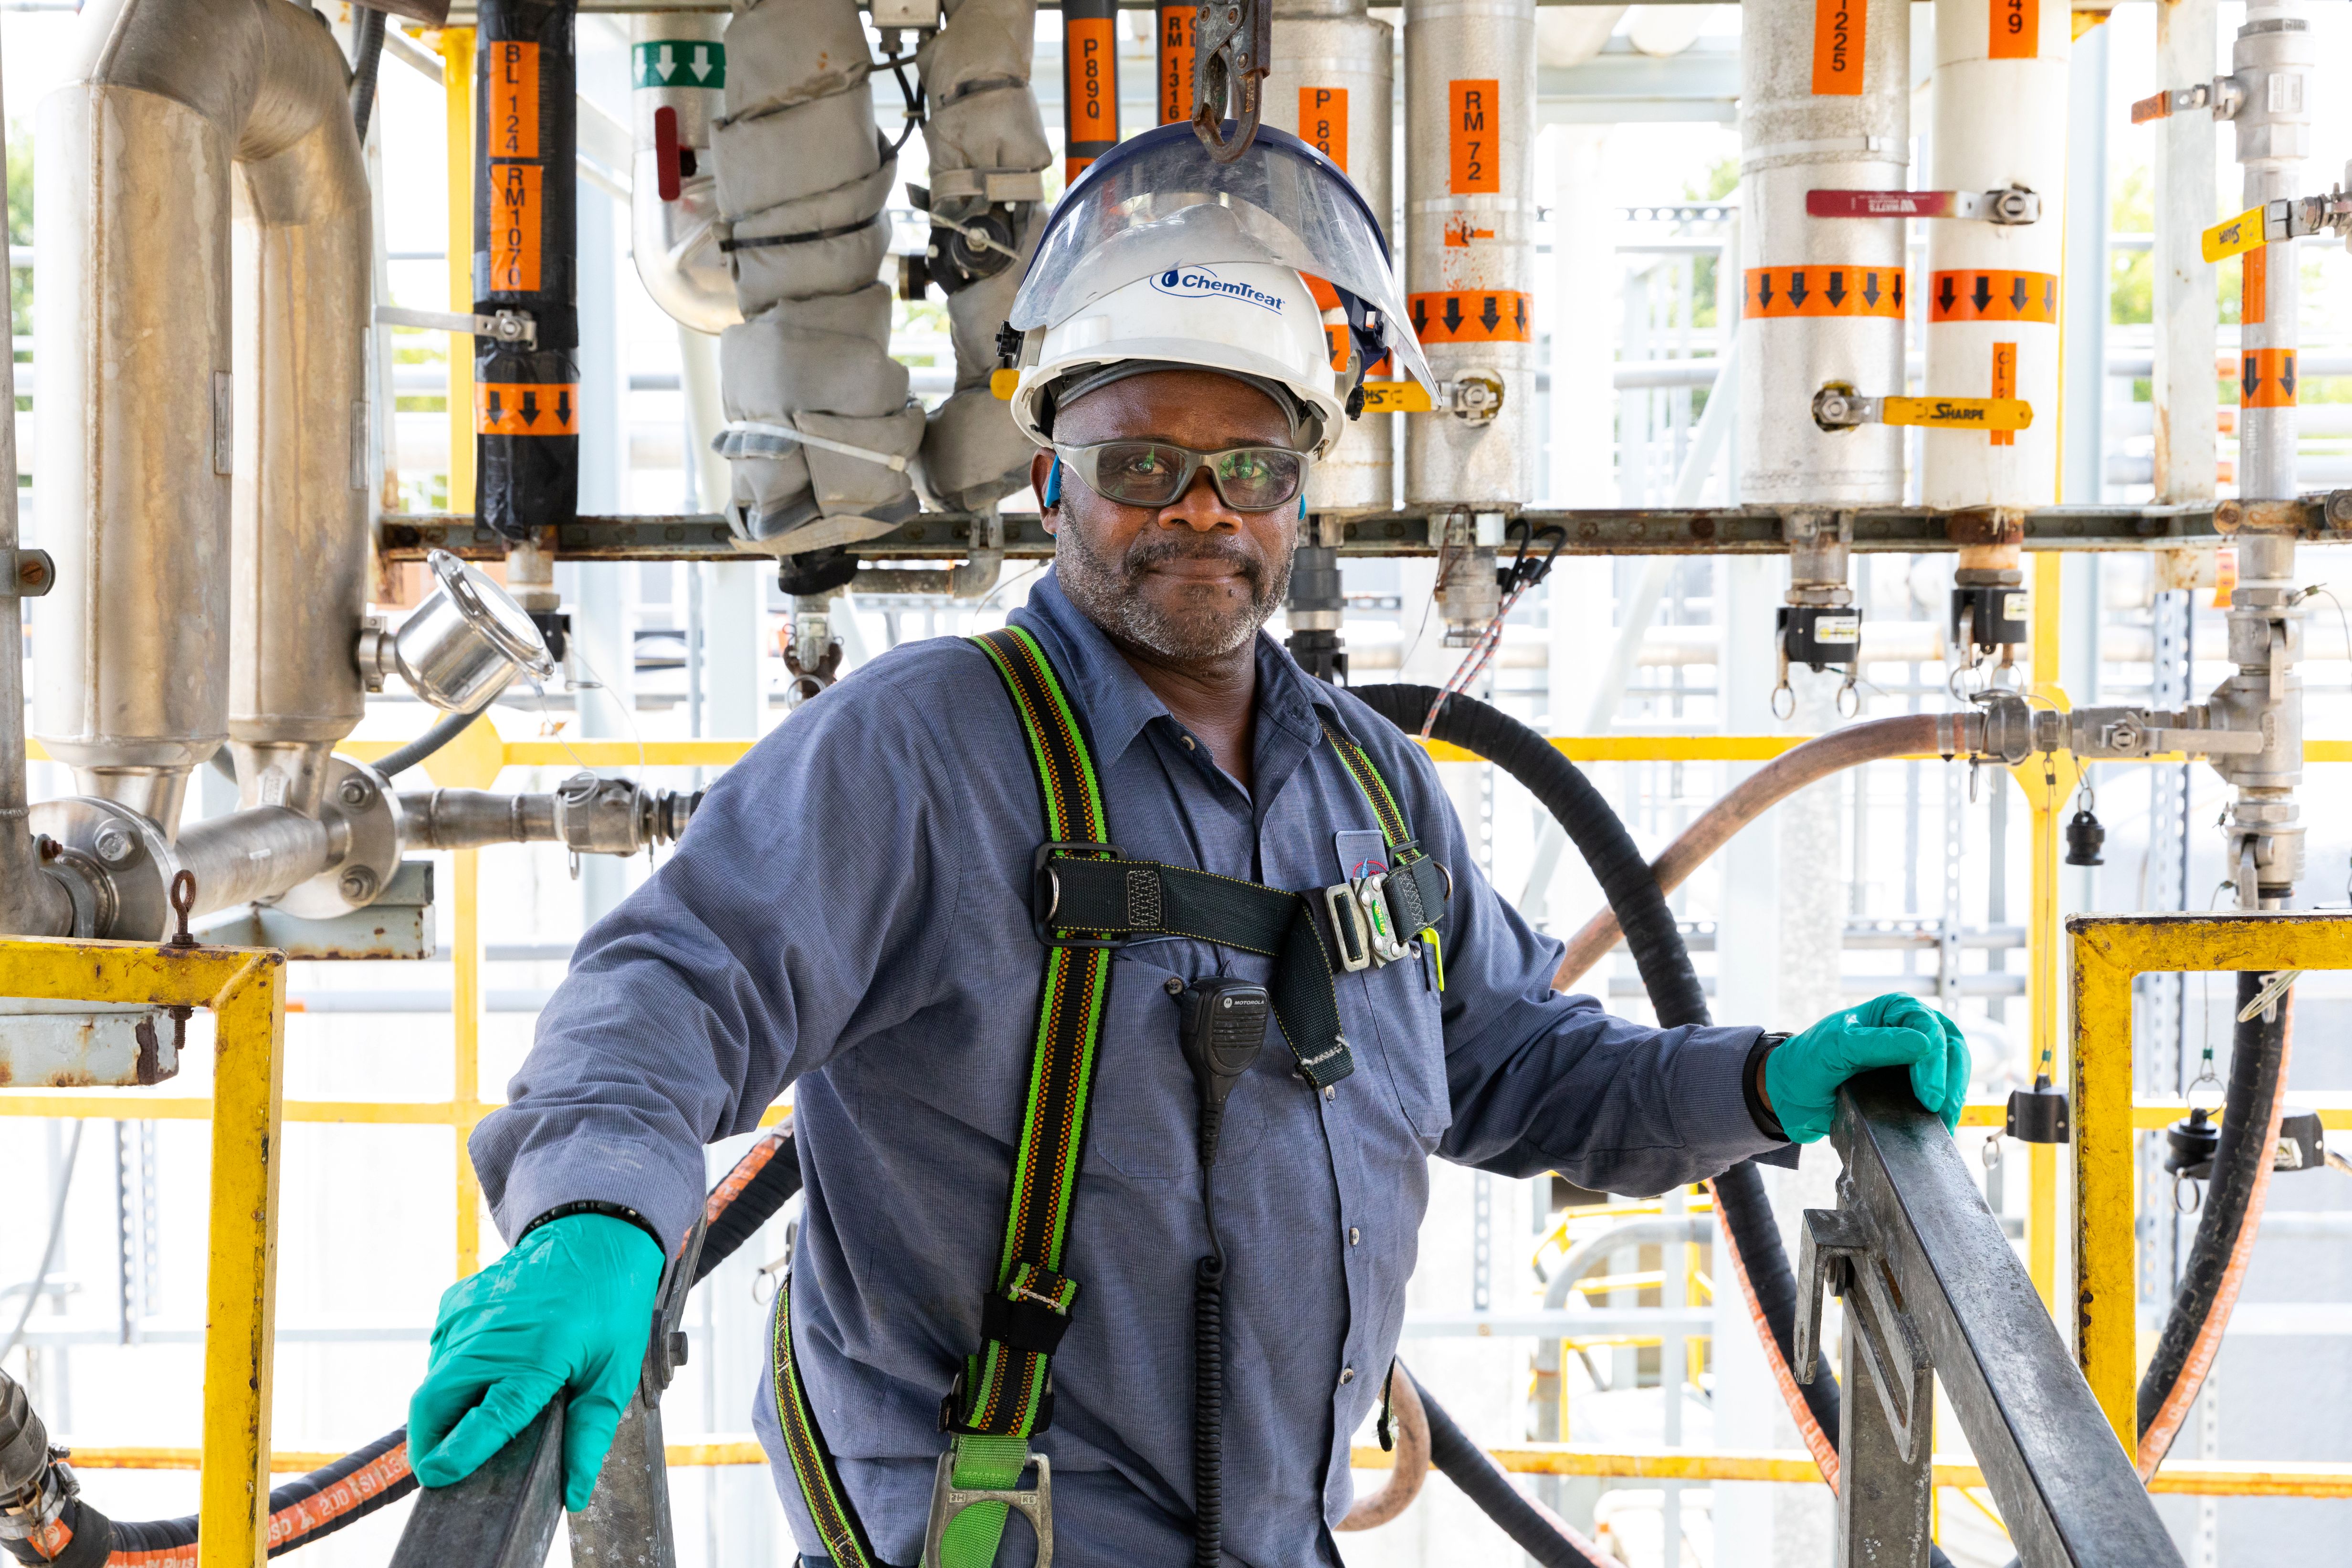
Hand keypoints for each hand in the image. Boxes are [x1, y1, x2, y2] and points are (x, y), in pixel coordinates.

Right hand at [409, 1214, 665, 1510]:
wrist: (593, 1232)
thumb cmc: (609, 1302)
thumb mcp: (613, 1371)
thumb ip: (590, 1433)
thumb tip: (575, 1489)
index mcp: (534, 1356)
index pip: (484, 1419)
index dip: (456, 1454)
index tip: (441, 1477)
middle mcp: (491, 1336)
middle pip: (433, 1403)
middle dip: (429, 1443)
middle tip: (443, 1466)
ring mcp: (467, 1316)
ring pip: (433, 1379)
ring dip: (444, 1405)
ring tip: (477, 1411)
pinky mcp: (456, 1302)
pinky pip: (441, 1350)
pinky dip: (453, 1371)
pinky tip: (486, 1369)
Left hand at [1762, 994, 1970, 1142]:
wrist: (1791, 1095)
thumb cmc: (1809, 1061)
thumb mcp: (1836, 1047)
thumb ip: (1877, 1043)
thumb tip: (1924, 1042)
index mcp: (1893, 1011)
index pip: (1928, 1027)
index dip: (1934, 1060)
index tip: (1929, 1093)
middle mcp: (1910, 1031)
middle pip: (1950, 1047)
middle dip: (1950, 1079)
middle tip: (1940, 1109)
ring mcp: (1915, 1061)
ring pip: (1953, 1071)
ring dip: (1955, 1095)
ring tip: (1945, 1120)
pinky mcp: (1913, 1088)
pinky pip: (1940, 1094)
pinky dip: (1945, 1109)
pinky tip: (1941, 1126)